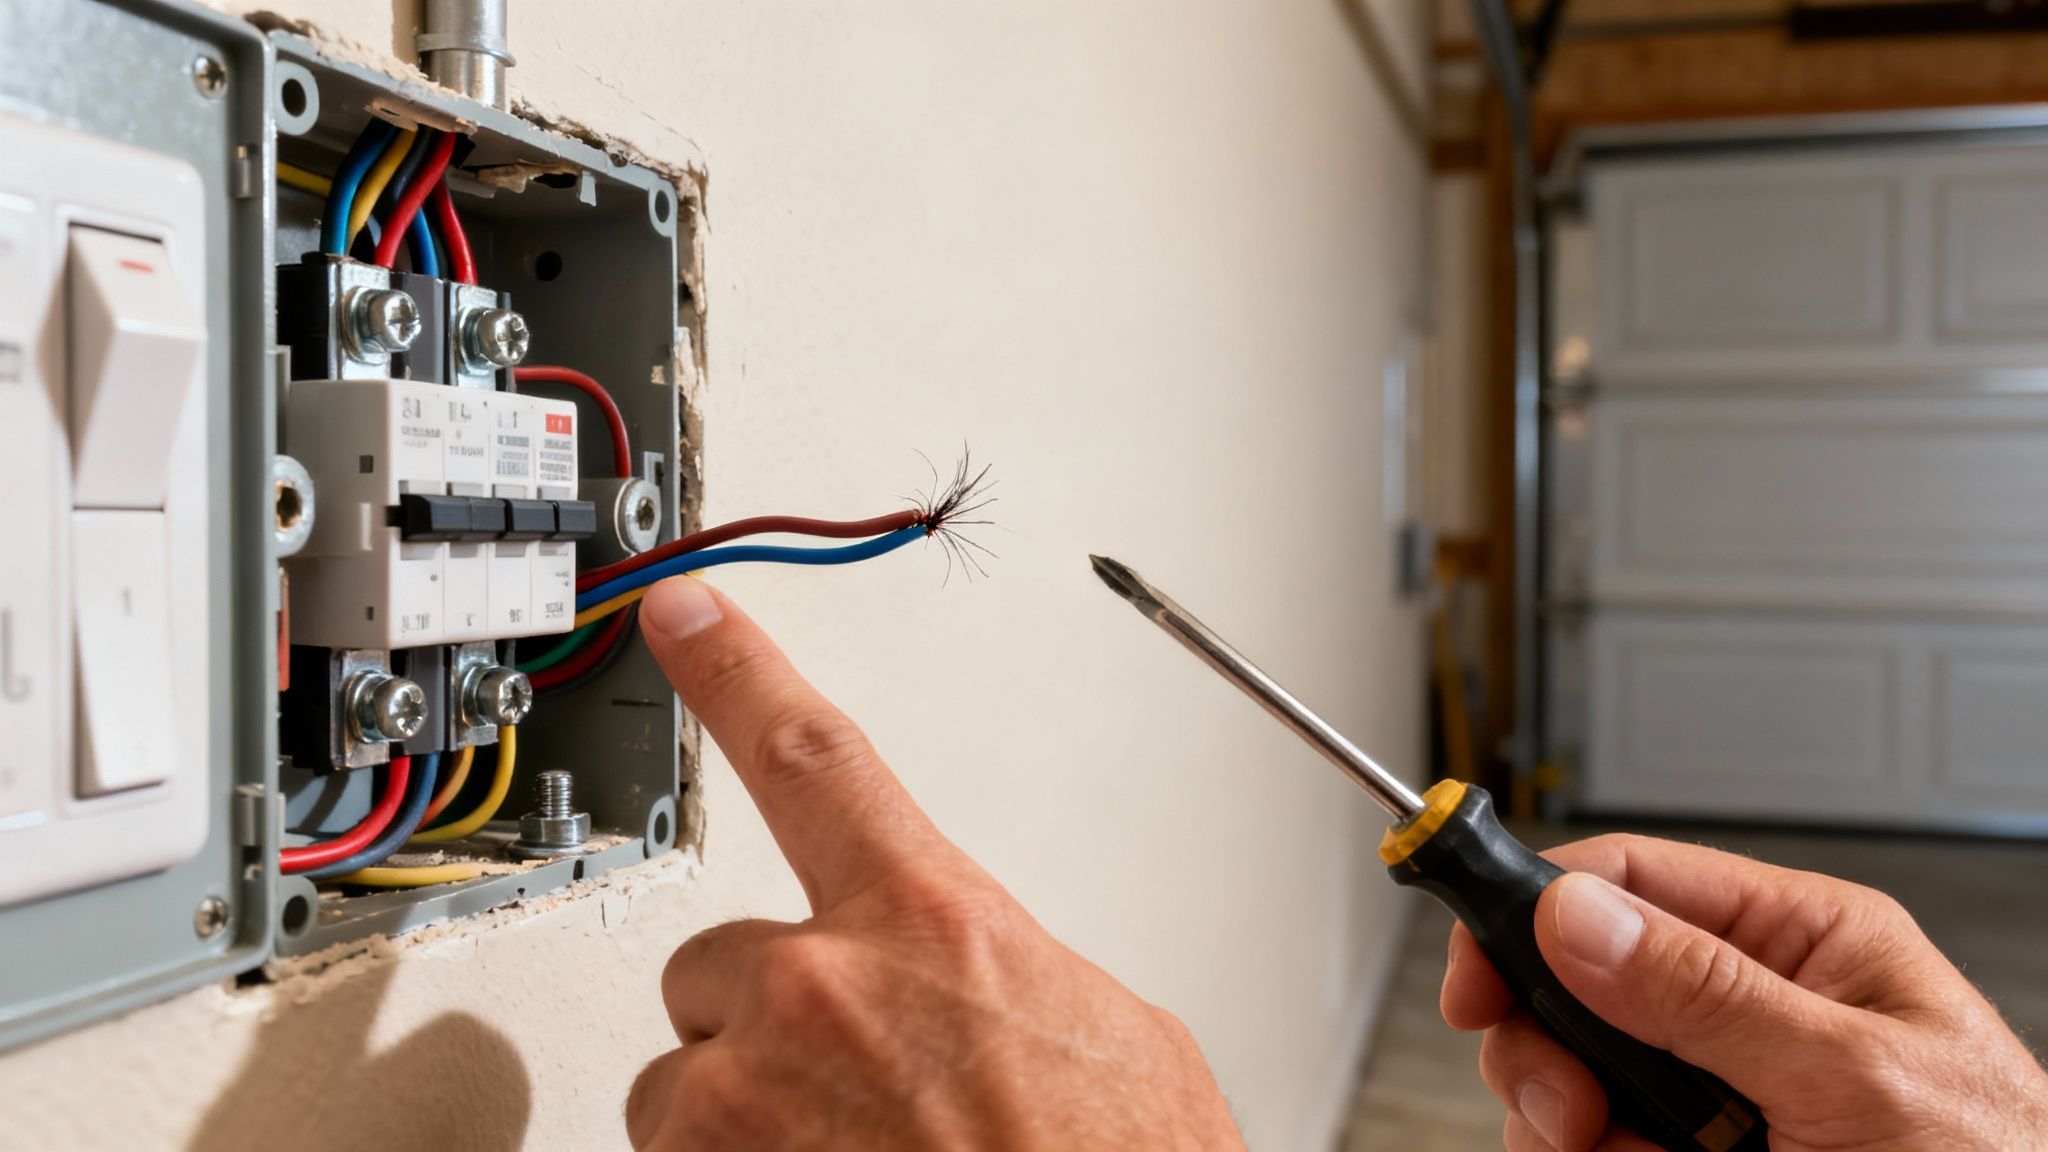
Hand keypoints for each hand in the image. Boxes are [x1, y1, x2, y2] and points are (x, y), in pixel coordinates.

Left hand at [624, 576, 1243, 1150]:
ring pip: (685, 1083)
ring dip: (743, 1118)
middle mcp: (821, 990)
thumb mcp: (1103, 1032)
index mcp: (933, 921)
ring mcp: (748, 1103)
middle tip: (860, 1091)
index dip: (736, 665)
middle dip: (766, 1020)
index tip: (683, 607)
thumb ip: (995, 969)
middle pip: (718, 965)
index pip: (811, 753)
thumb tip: (958, 980)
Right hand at [1440, 834, 2047, 1150]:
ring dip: (1562, 1115)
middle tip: (1567, 1105)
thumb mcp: (1853, 1074)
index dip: (1531, 907)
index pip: (1630, 878)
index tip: (1474, 967)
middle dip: (1545, 1040)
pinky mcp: (1692, 1150)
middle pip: (1574, 977)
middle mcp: (1748, 1004)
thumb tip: (1576, 915)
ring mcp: (1717, 1087)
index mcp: (1800, 940)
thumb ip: (1709, 993)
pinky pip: (1591, 1137)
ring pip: (1569, 1067)